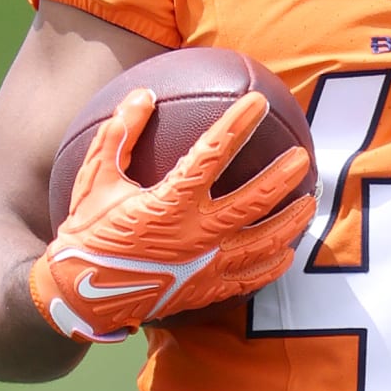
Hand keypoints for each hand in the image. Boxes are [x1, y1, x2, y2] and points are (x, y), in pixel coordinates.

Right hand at [29, 89, 313, 343]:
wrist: (81, 296)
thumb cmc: (87, 234)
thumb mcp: (95, 180)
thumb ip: (120, 134)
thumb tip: (143, 94)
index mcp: (168, 204)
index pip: (212, 156)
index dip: (237, 126)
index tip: (258, 103)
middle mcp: (194, 237)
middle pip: (253, 203)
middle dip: (282, 178)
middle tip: (302, 158)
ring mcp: (204, 267)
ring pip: (261, 243)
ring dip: (289, 222)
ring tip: (309, 203)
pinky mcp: (205, 291)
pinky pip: (248, 279)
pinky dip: (271, 266)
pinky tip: (286, 253)